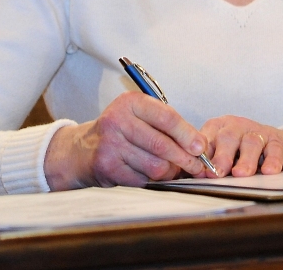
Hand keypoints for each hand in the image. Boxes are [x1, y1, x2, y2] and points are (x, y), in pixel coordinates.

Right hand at [44, 92, 207, 190]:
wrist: (81, 150)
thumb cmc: (122, 131)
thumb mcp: (142, 117)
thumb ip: (169, 126)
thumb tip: (200, 146)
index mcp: (131, 102)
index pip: (168, 118)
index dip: (188, 135)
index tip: (201, 147)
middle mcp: (117, 120)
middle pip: (163, 144)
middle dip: (185, 158)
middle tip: (197, 166)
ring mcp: (110, 145)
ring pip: (155, 165)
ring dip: (169, 172)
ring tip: (172, 170)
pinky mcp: (106, 167)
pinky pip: (142, 179)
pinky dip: (152, 180)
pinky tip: (150, 175)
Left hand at [199, 115, 282, 177]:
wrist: (273, 145)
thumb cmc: (238, 152)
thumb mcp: (218, 154)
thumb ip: (198, 164)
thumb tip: (174, 176)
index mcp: (216, 129)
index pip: (205, 140)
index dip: (201, 155)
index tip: (197, 172)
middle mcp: (236, 127)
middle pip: (228, 137)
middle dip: (222, 156)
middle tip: (217, 172)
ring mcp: (257, 132)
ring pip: (251, 142)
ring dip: (246, 159)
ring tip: (241, 174)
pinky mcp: (276, 140)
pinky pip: (274, 149)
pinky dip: (272, 160)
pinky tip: (269, 171)